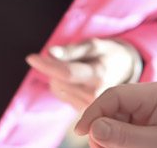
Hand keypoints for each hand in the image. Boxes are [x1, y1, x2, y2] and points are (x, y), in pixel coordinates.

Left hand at [25, 38, 140, 111]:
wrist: (125, 70)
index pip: (67, 73)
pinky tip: (77, 79)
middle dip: (53, 67)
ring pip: (58, 89)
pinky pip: (63, 95)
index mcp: (99, 75)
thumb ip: (71, 50)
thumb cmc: (107, 53)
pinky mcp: (86, 111)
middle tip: (66, 57)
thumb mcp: (93, 45)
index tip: (31, 57)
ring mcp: (91, 106)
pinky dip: (63, 85)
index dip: (47, 65)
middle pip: (59, 81)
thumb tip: (50, 52)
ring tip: (77, 68)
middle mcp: (95, 95)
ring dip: (58, 76)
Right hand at [74, 82, 156, 147]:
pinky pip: (127, 133)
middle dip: (102, 130)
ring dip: (110, 139)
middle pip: (113, 110)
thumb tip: (94, 128)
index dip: (94, 112)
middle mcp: (151, 99)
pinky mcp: (151, 128)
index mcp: (156, 93)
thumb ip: (126, 137)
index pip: (114, 95)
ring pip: (117, 123)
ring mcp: (151, 114)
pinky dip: (120, 143)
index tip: (79, 133)